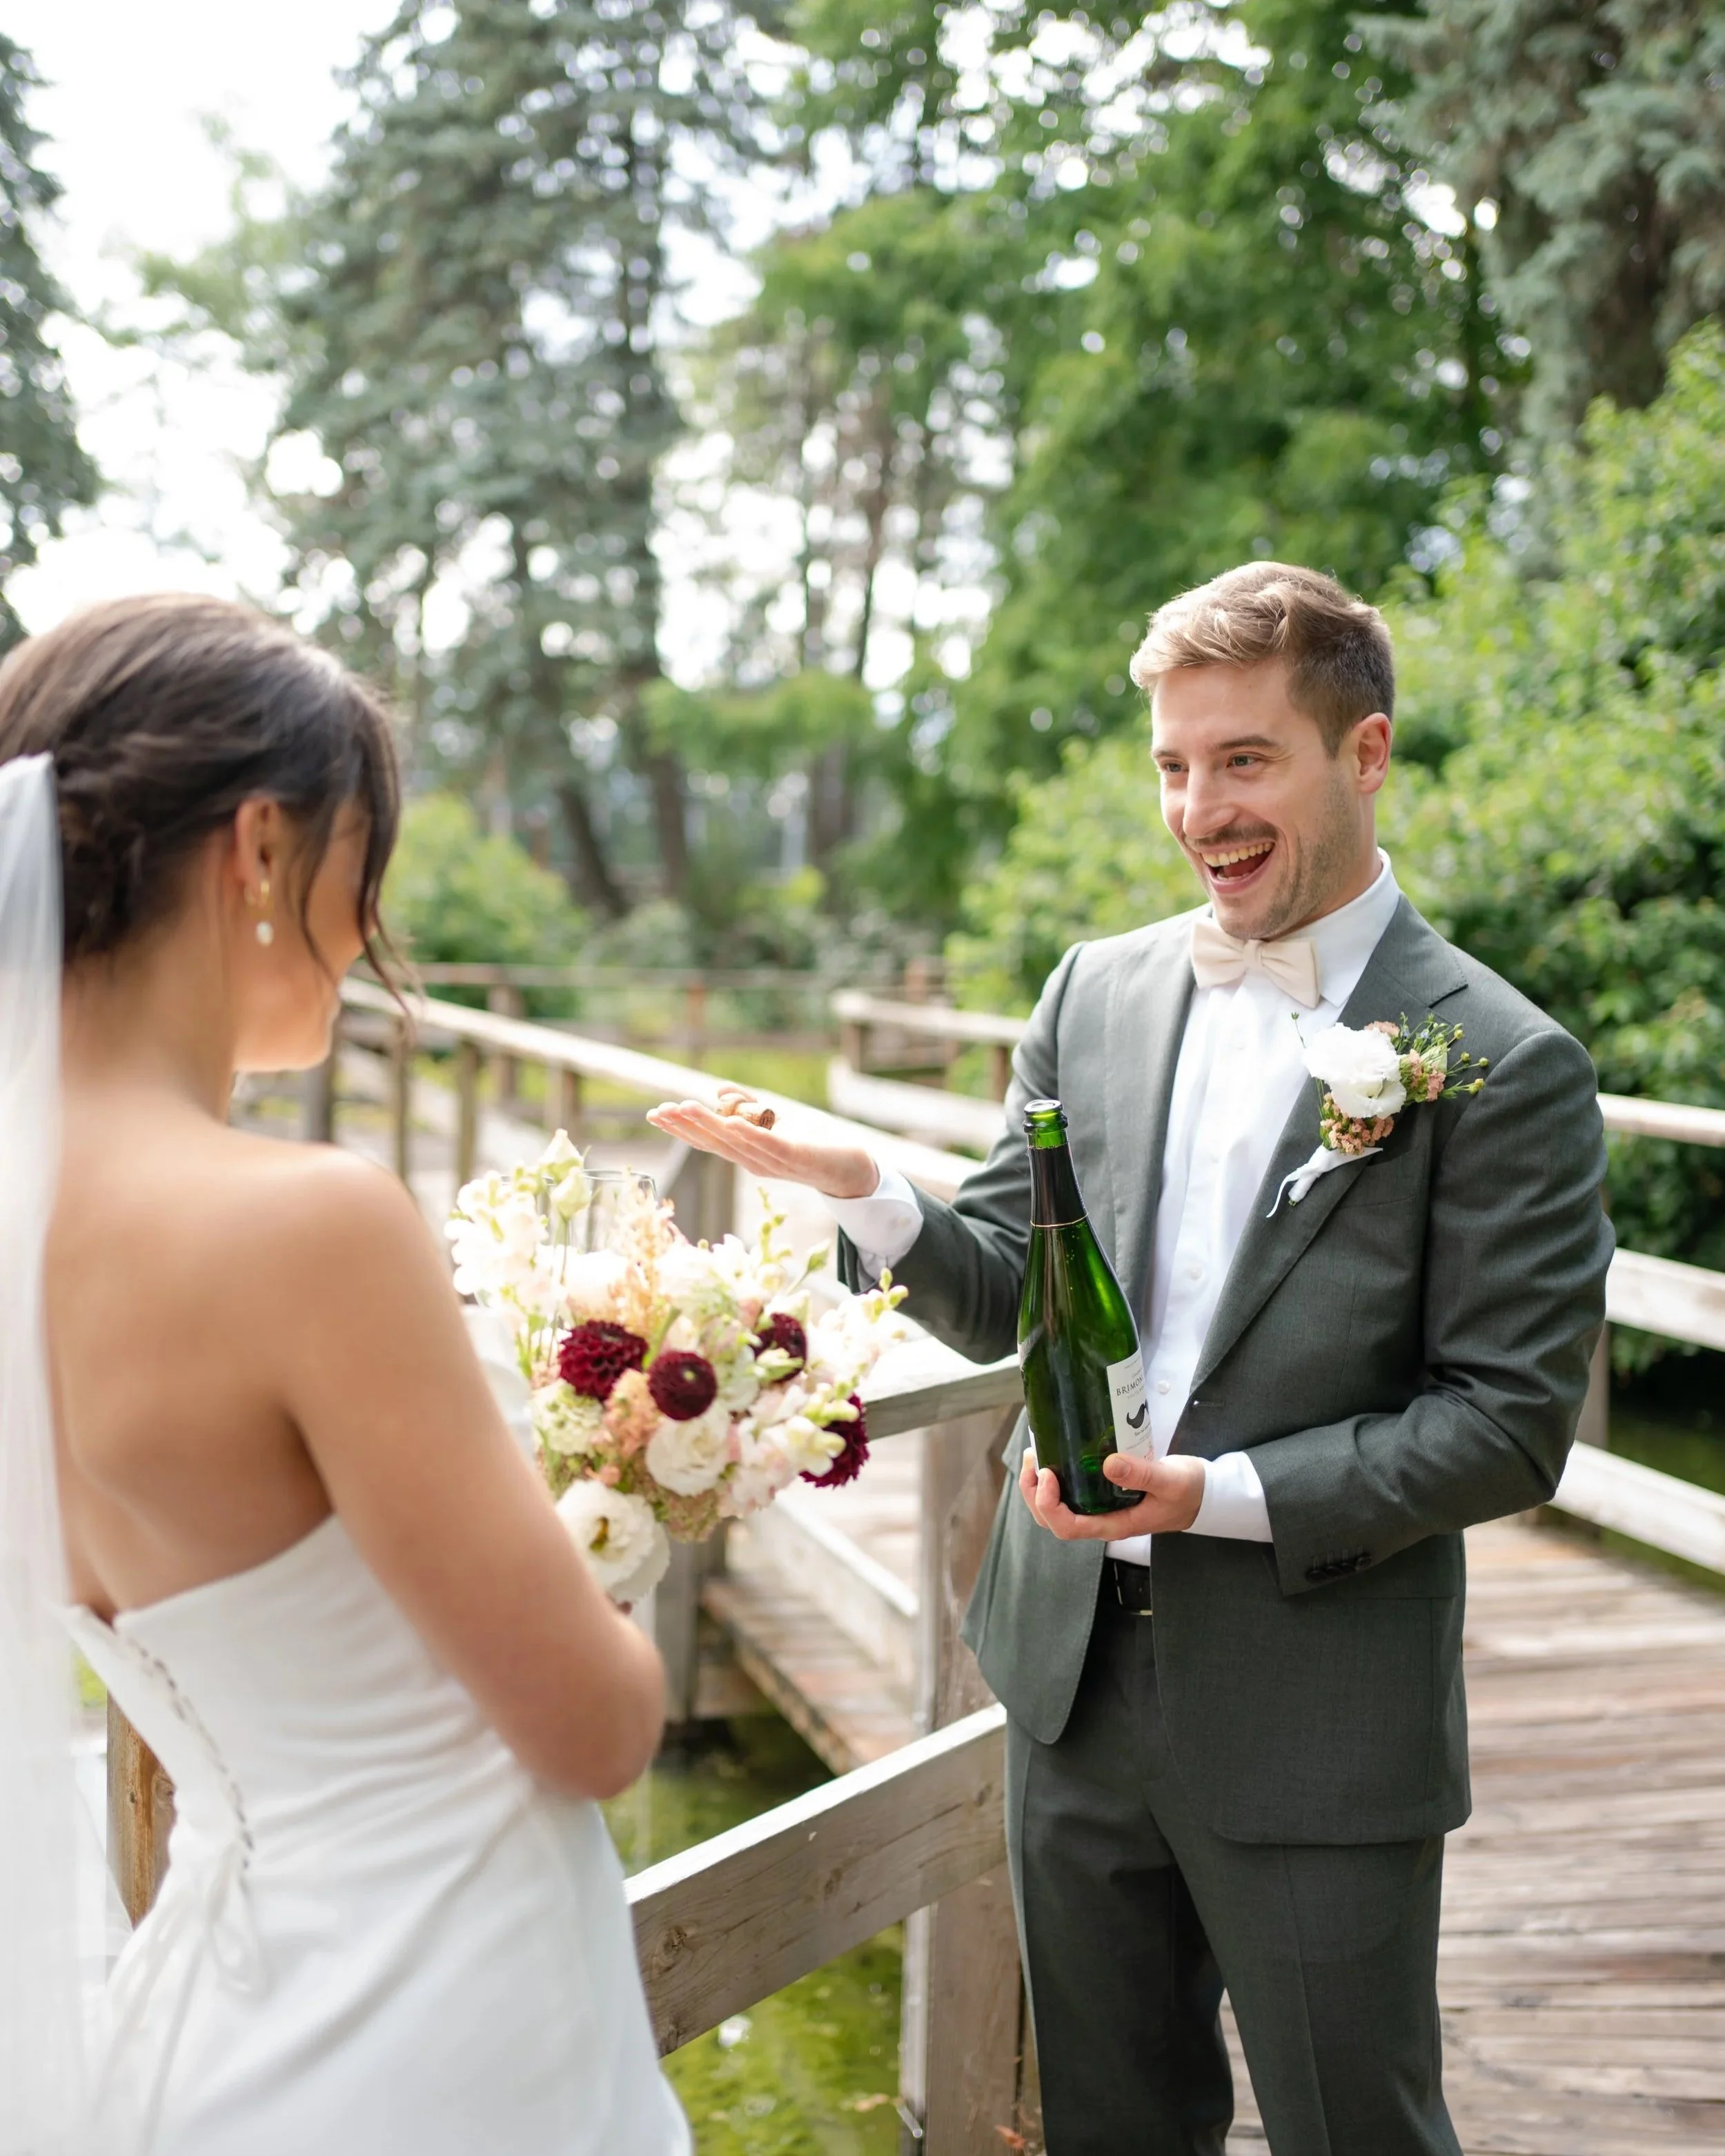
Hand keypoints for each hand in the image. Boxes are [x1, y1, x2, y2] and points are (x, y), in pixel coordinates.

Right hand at [646, 1092, 880, 1201]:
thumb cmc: (809, 1142)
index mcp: (745, 1154)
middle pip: (714, 1143)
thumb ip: (746, 1104)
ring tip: (686, 1108)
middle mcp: (754, 1162)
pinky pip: (770, 1145)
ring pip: (736, 1143)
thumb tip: (718, 1090)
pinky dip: (750, 1134)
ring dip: (710, 1125)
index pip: (707, 1140)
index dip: (680, 1128)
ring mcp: (774, 1162)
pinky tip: (732, 1122)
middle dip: (685, 1126)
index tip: (654, 1113)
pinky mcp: (797, 1157)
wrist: (849, 1165)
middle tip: (658, 1111)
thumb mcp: (772, 1120)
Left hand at [1017, 1446, 1205, 1540]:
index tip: (1049, 1474)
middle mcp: (1101, 1520)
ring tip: (1035, 1455)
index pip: (1069, 1527)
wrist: (1203, 1493)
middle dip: (1034, 1493)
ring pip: (1055, 1508)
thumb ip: (1142, 1475)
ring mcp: (1099, 1508)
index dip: (1049, 1505)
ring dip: (1037, 1486)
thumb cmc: (1188, 1491)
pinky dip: (1052, 1478)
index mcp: (1114, 1524)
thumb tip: (1109, 1465)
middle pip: (1053, 1520)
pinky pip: (1068, 1493)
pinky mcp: (1101, 1494)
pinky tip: (1052, 1454)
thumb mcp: (1170, 1481)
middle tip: (1033, 1458)